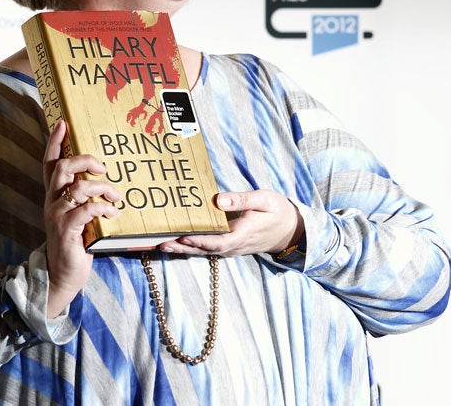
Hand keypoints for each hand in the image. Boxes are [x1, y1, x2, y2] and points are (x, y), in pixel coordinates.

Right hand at [42, 120, 121, 316]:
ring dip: (103, 188)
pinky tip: (113, 214)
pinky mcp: (66, 231)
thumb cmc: (76, 242)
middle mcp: (52, 202)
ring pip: (78, 187)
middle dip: (84, 161)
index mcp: (54, 196)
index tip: (63, 123)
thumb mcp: (79, 215)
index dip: (54, 142)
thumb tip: (106, 177)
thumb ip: (86, 197)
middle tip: (103, 168)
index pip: (49, 163)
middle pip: (62, 168)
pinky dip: (104, 208)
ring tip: (116, 196)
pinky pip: (86, 210)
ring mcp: (57, 216)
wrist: (62, 275)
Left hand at [159, 189, 303, 257]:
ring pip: (204, 252)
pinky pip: (208, 249)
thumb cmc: (277, 211)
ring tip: (162, 245)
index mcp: (243, 234)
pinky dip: (192, 247)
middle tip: (161, 243)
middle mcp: (235, 245)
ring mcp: (231, 248)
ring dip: (183, 249)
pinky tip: (178, 242)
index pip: (218, 242)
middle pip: (205, 250)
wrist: (290, 230)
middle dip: (183, 248)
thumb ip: (242, 200)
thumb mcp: (264, 199)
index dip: (199, 241)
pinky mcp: (229, 246)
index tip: (183, 237)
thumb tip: (219, 199)